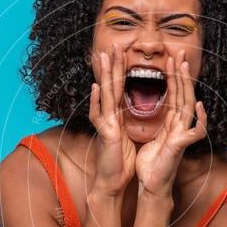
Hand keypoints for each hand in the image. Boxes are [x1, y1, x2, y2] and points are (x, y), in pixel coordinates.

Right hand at [89, 42, 136, 195]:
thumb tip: (130, 106)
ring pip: (104, 95)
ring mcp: (104, 124)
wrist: (112, 181)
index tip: (121, 52)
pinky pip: (99, 115)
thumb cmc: (120, 160)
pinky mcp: (105, 134)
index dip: (120, 70)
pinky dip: (97, 102)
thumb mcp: (127, 135)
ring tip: (103, 57)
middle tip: (112, 45)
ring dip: (104, 75)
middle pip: (111, 86)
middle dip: (112, 65)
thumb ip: (127, 119)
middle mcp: (108, 116)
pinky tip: (96, 88)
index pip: (119, 88)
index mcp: (116, 116)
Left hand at [135, 50, 207, 196]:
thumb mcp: (151, 136)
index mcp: (171, 122)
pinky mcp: (182, 146)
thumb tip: (152, 107)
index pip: (173, 94)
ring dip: (186, 84)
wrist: (151, 185)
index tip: (171, 58)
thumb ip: (156, 121)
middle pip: (182, 94)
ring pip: (187, 105)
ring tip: (184, 66)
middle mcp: (179, 125)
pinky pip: (196, 130)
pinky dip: (200, 118)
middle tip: (179, 52)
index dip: (173, 76)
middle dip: (180, 72)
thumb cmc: (151, 164)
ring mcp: (182, 134)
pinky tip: (199, 105)